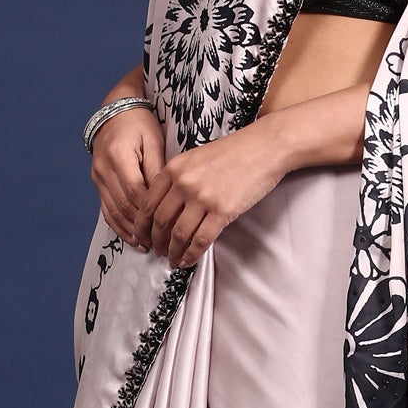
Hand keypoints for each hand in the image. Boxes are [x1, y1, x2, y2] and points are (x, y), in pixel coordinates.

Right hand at [90, 104, 165, 247]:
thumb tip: (164, 198)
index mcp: (118, 155)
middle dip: (143, 227)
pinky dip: (119, 226)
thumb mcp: (154, 141)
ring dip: (131, 231)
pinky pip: (106, 210)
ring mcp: (97, 177)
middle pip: (123, 206)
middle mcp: (103, 169)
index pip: (135, 191)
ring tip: (149, 245)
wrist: (116, 111)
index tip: (168, 225)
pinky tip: (133, 237)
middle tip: (162, 242)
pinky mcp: (98, 183)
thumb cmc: (140, 123)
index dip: (151, 211)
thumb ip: (157, 170)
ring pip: (113, 212)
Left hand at [131, 124, 285, 267]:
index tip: (142, 236)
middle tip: (156, 251)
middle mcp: (184, 183)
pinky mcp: (222, 211)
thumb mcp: (196, 157)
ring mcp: (202, 198)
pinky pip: (201, 240)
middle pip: (160, 221)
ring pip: (178, 235)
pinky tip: (188, 260)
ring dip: (173, 252)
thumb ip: (178, 177)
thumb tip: (167, 205)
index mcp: (174, 169)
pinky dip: (191, 255)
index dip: (142, 225)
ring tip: (172, 260)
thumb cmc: (234, 152)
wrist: (265, 147)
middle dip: (155, 241)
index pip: (148, 203)